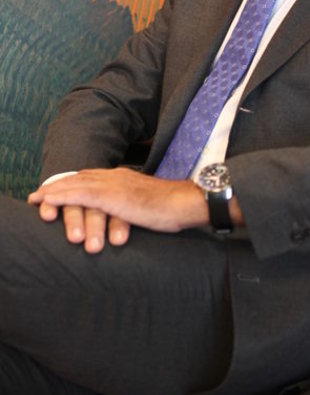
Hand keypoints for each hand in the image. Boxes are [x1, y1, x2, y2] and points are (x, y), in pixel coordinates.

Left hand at [28, 168, 208, 252]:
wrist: (186, 202)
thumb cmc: (173, 209)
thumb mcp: (147, 206)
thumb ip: (132, 207)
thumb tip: (125, 218)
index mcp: (125, 178)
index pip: (93, 177)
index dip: (74, 184)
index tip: (58, 191)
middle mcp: (117, 176)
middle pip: (81, 177)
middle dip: (59, 185)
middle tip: (39, 195)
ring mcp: (115, 184)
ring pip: (77, 183)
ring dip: (55, 191)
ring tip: (38, 198)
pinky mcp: (114, 195)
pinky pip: (81, 194)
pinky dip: (63, 196)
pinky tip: (50, 201)